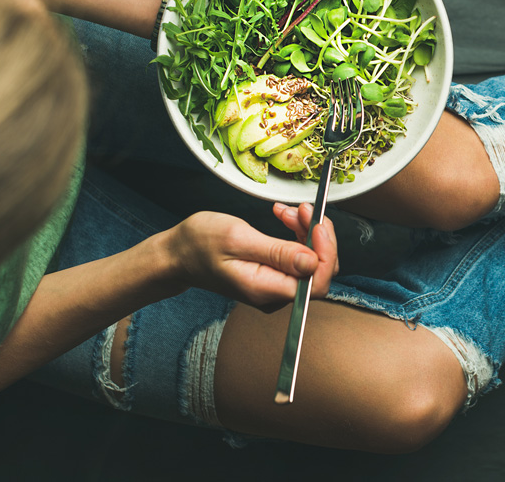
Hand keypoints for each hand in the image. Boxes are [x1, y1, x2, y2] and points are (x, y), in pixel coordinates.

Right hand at [166, 209, 336, 309]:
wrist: (178, 254)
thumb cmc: (199, 244)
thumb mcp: (237, 238)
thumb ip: (276, 252)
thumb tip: (311, 262)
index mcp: (265, 288)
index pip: (317, 282)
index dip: (326, 252)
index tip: (318, 224)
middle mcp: (273, 294)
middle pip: (318, 271)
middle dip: (317, 236)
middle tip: (302, 209)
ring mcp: (274, 287)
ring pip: (310, 262)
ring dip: (307, 231)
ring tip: (288, 211)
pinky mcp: (273, 276)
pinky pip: (298, 258)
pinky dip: (298, 234)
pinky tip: (285, 218)